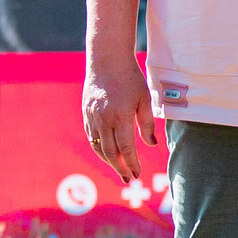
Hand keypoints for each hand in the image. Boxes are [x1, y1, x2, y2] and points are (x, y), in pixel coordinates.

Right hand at [82, 52, 156, 187]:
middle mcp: (104, 120)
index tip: (137, 174)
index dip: (132, 164)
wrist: (106, 59)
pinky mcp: (86, 114)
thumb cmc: (130, 78)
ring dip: (108, 161)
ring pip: (98, 147)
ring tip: (119, 168)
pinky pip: (91, 136)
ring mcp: (92, 117)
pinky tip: (107, 152)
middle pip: (110, 153)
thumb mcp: (144, 99)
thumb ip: (147, 123)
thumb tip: (151, 144)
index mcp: (121, 117)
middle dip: (120, 168)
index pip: (126, 149)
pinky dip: (99, 148)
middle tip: (128, 178)